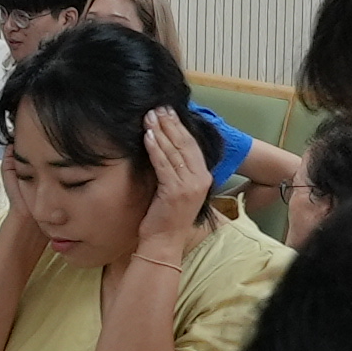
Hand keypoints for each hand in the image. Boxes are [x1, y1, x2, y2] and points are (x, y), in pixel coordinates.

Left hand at [135, 107, 216, 256]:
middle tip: (157, 108)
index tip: (167, 111)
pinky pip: (164, 165)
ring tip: (149, 117)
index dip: (179, 126)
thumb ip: (176, 168)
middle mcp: (200, 179)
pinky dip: (155, 149)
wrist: (164, 242)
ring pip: (174, 152)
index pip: (192, 145)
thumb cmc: (166, 217)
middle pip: (185, 144)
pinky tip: (148, 136)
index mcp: (203, 177)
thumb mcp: (176, 188)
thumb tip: (165, 144)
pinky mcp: (175, 192)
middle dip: (170, 124)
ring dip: (161, 132)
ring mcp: (189, 186)